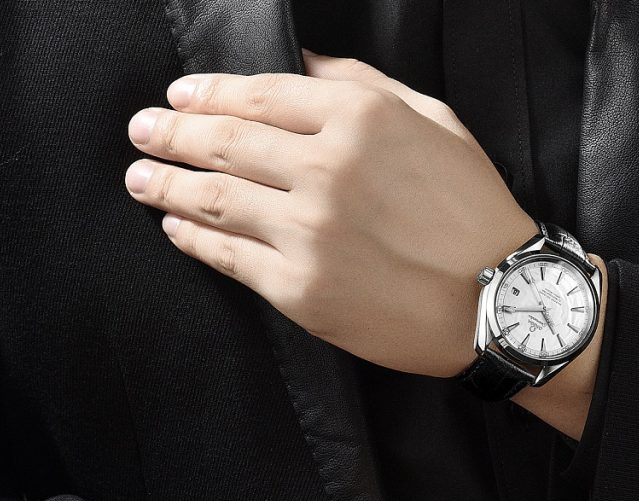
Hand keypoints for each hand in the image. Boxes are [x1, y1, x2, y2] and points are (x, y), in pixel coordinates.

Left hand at [125, 52, 537, 376]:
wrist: (500, 300)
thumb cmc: (474, 208)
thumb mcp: (436, 121)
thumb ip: (364, 83)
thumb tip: (302, 61)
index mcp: (359, 119)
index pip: (260, 93)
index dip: (208, 92)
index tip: (179, 95)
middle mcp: (325, 169)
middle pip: (223, 141)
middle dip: (170, 132)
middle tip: (141, 130)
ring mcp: (308, 232)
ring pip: (212, 197)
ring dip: (164, 183)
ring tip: (138, 177)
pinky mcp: (300, 289)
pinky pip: (227, 256)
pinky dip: (191, 237)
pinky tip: (175, 227)